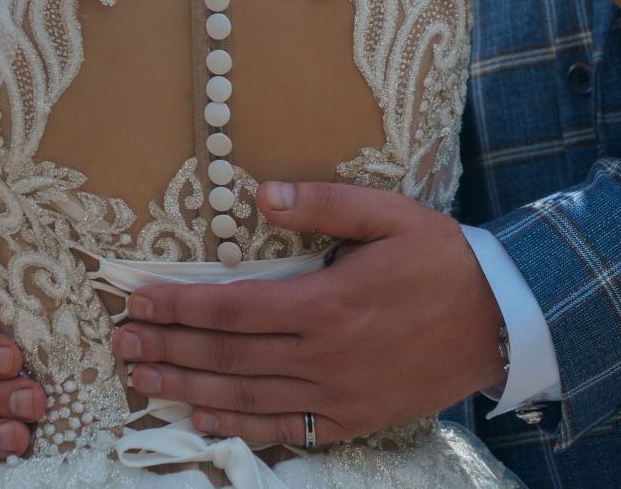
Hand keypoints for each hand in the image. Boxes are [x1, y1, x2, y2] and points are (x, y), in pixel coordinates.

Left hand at [113, 182, 505, 444]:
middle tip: (120, 343)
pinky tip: (200, 414)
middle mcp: (323, 356)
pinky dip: (235, 424)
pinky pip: (281, 428)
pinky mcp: (351, 419)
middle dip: (167, 346)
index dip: (178, 305)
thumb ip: (325, 203)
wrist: (501, 320)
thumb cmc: (443, 259)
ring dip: (186, 386)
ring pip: (244, 396)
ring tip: (142, 377)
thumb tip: (262, 192)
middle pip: (226, 356)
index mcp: (326, 302)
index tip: (136, 299)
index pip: (231, 308)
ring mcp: (336, 395)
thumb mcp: (390, 214)